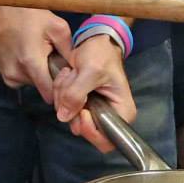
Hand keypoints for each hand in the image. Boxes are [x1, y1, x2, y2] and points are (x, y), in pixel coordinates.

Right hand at [0, 6, 72, 104]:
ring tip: (38, 53)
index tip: (65, 78)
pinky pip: (21, 78)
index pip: (50, 94)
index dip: (60, 89)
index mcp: (31, 63)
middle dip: (50, 77)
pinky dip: (27, 70)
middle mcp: (16, 74)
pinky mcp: (2, 73)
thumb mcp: (57, 27)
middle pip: (41, 88)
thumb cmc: (30, 15)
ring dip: (38, 73)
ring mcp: (7, 75)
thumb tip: (79, 70)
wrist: (1, 10)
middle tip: (52, 58)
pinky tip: (27, 54)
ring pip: (32, 83)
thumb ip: (69, 51)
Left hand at [52, 35, 134, 153]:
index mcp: (122, 113)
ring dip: (64, 96)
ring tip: (70, 74)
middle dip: (72, 107)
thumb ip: (76, 94)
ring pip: (70, 118)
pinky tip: (67, 76)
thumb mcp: (90, 71)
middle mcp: (109, 117)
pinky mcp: (82, 105)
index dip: (89, 131)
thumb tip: (64, 116)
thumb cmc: (101, 54)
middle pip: (84, 130)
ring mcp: (94, 112)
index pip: (106, 141)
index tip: (82, 110)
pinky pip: (65, 108)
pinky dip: (61, 93)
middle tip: (71, 83)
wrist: (96, 41)